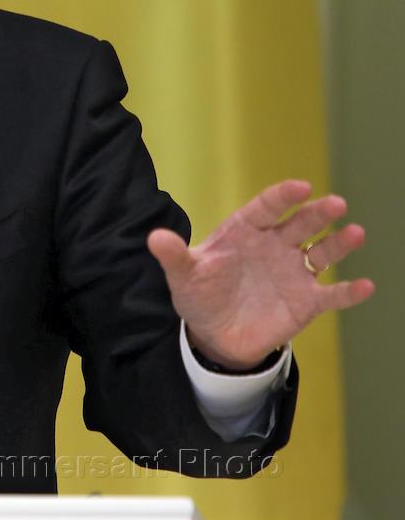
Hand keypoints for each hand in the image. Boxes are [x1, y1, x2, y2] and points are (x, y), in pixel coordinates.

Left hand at [147, 179, 373, 369]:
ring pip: (321, 253)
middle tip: (335, 204)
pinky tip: (365, 286)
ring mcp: (293, 272)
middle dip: (317, 214)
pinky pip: (332, 295)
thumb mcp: (183, 275)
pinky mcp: (306, 301)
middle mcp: (274, 246)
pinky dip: (349, 292)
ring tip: (355, 233)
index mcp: (246, 231)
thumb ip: (174, 255)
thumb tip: (154, 237)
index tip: (301, 187)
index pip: (266, 208)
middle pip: (299, 225)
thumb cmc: (199, 293)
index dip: (283, 196)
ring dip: (339, 244)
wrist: (214, 333)